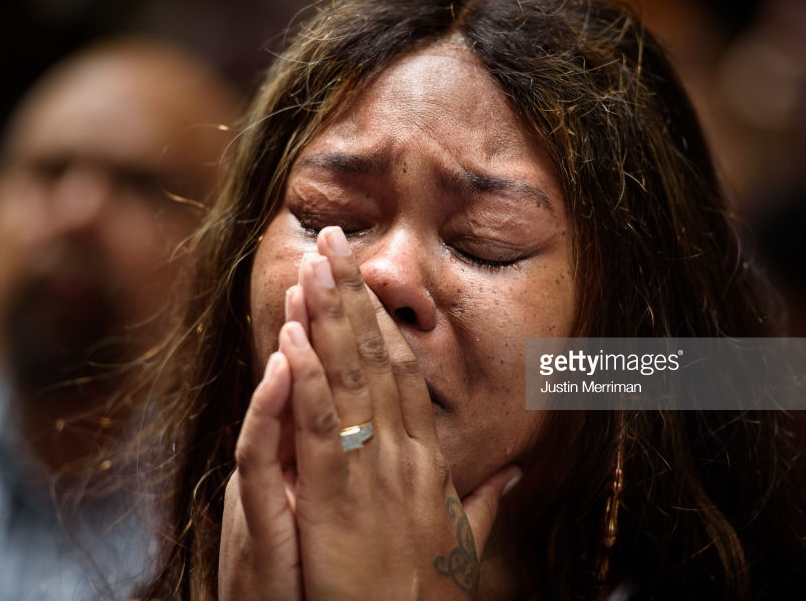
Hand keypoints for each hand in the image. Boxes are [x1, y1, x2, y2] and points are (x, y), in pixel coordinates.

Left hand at [221, 226, 520, 599]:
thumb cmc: (425, 599)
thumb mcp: (461, 546)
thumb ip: (483, 503)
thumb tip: (514, 474)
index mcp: (428, 462)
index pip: (405, 375)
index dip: (381, 323)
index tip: (363, 282)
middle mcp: (406, 455)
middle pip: (377, 359)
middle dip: (353, 296)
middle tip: (334, 241)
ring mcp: (374, 472)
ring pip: (349, 378)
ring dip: (328, 317)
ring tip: (312, 263)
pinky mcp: (337, 498)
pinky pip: (320, 425)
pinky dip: (307, 376)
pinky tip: (291, 334)